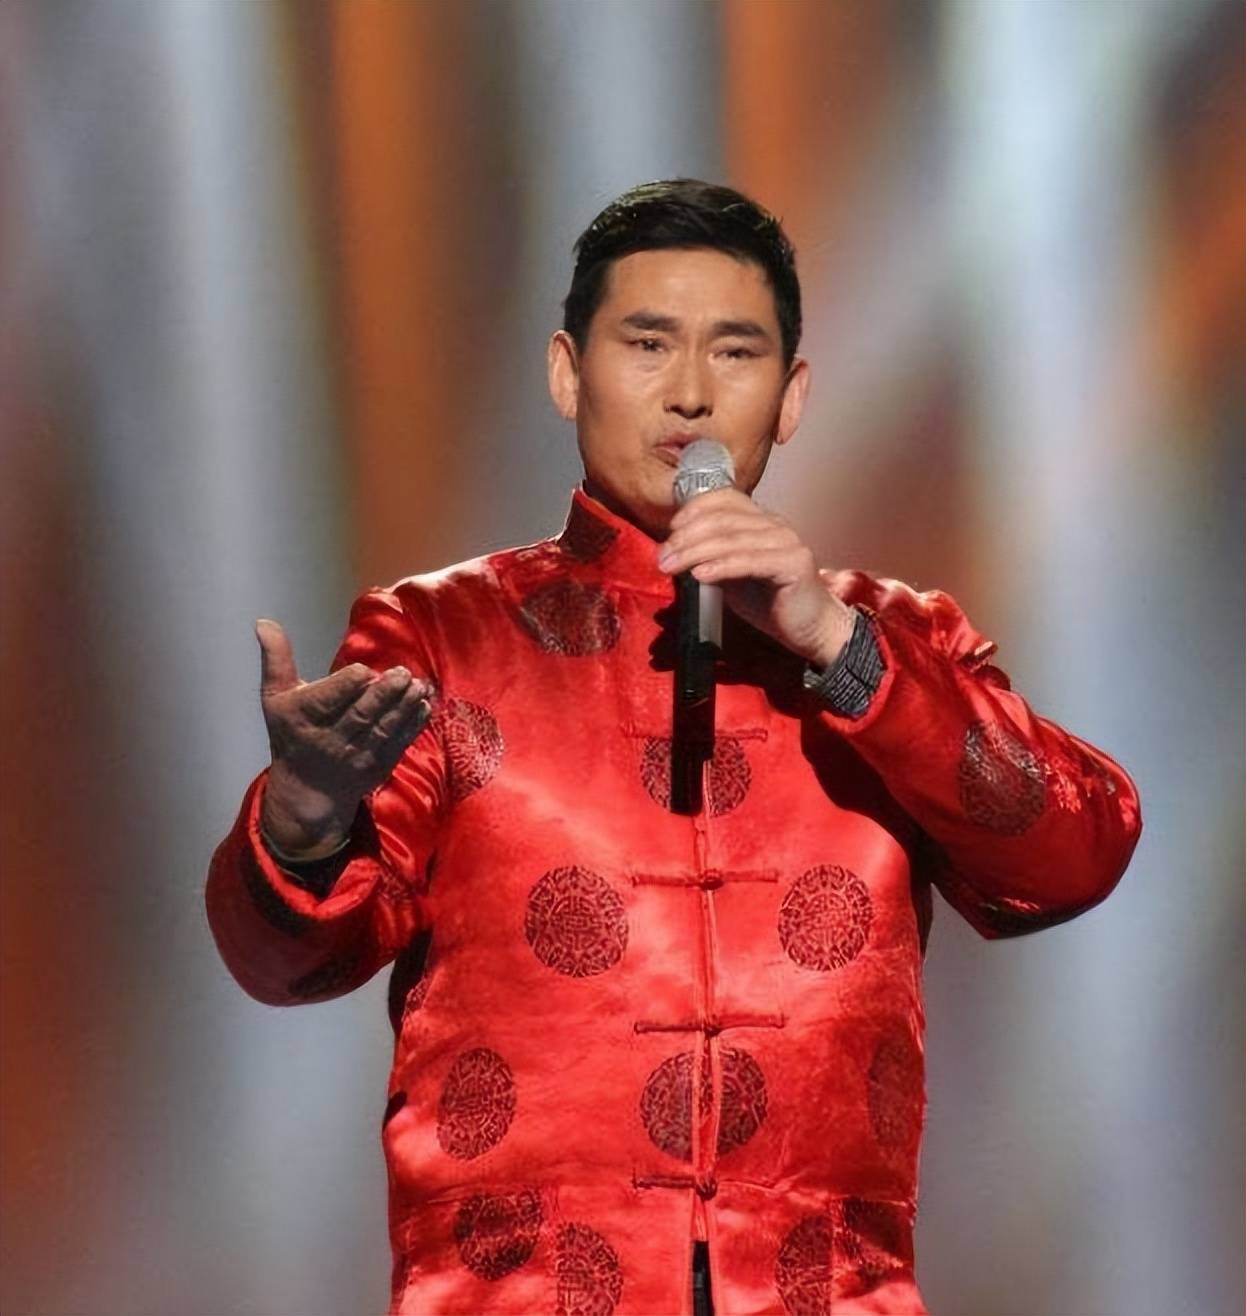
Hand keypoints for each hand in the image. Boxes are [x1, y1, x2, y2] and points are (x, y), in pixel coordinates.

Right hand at [256, 619, 434, 858]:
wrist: (308, 790)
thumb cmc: (291, 734)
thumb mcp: (276, 697)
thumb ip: (276, 659)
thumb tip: (264, 622)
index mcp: (303, 719)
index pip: (327, 701)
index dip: (347, 686)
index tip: (363, 670)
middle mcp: (330, 739)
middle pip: (361, 715)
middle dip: (384, 694)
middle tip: (402, 673)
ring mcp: (357, 755)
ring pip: (384, 729)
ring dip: (404, 707)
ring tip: (418, 686)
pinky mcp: (379, 765)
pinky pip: (399, 743)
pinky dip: (413, 724)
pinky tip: (424, 704)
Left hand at [656, 488, 854, 666]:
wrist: (809, 629)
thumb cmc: (770, 603)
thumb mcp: (732, 577)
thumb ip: (711, 559)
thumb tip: (675, 553)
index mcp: (761, 520)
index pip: (725, 498)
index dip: (694, 509)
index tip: (670, 530)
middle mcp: (774, 524)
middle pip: (722, 519)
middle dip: (686, 536)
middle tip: (664, 555)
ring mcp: (786, 541)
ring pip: (731, 539)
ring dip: (695, 552)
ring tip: (671, 565)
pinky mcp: (793, 563)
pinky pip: (749, 561)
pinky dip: (720, 566)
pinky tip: (699, 575)